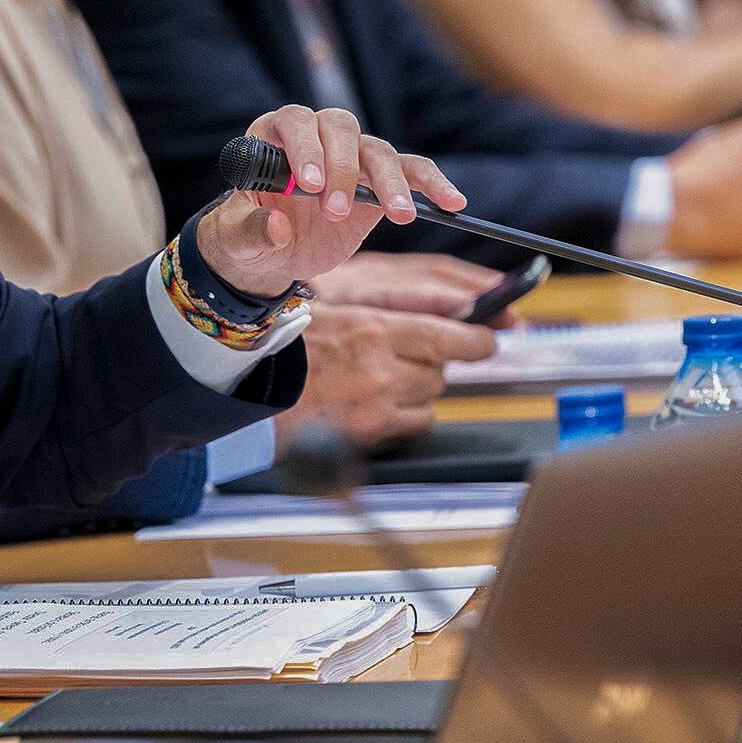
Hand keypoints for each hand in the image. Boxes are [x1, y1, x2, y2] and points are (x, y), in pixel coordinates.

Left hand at [193, 106, 463, 298]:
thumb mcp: (235, 240)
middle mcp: (316, 139)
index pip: (295, 123)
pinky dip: (431, 184)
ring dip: (390, 181)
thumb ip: (250, 231)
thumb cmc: (244, 237)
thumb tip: (277, 226)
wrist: (270, 256)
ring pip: (378, 151)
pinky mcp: (377, 183)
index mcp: (273, 137)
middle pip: (340, 129)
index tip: (309, 184)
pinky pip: (411, 172)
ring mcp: (350, 158)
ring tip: (400, 215)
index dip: (305, 147)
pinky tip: (452, 202)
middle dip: (343, 167)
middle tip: (335, 210)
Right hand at [276, 253, 503, 445]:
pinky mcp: (371, 432)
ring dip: (420, 387)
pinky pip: (415, 422)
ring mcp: (378, 405)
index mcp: (374, 329)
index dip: (477, 340)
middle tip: (409, 353)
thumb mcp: (338, 310)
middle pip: (441, 368)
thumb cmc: (291, 343)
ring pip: (431, 395)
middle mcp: (382, 368)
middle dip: (434, 360)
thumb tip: (441, 321)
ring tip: (386, 376)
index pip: (449, 336)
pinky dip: (407, 413)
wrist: (254, 387)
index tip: (487, 338)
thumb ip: (388, 316)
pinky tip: (382, 402)